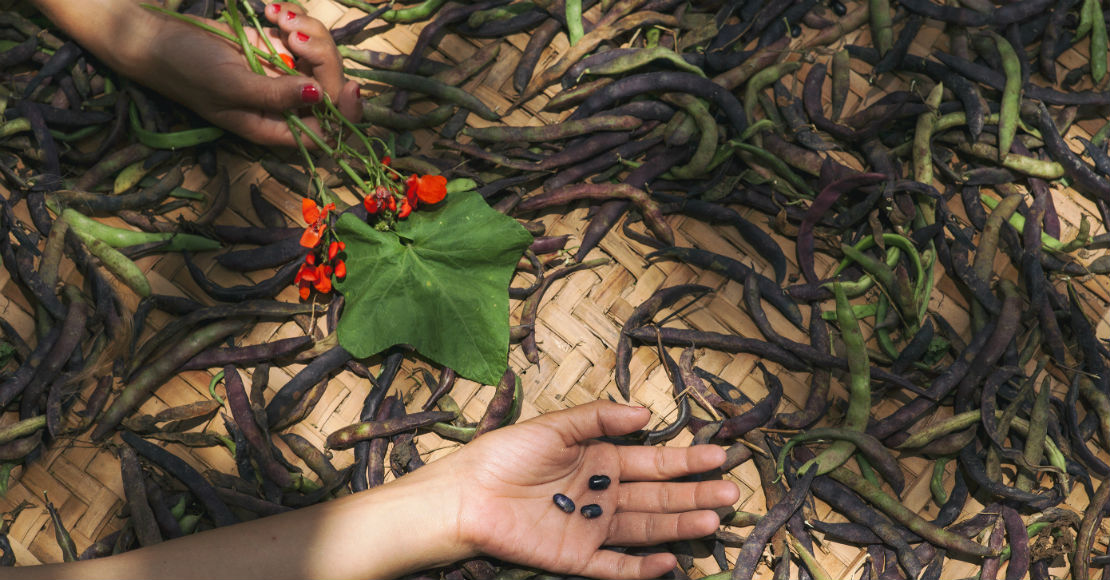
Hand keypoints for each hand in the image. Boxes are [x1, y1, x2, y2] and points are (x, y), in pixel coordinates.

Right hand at [132, 2, 360, 145]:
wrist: (157, 39)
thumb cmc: (187, 71)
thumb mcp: (231, 87)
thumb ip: (276, 96)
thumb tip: (320, 95)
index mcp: (277, 128)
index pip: (329, 130)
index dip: (347, 113)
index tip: (351, 86)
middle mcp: (286, 105)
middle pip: (332, 87)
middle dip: (322, 56)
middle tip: (292, 34)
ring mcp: (283, 75)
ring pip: (322, 57)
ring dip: (309, 31)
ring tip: (278, 18)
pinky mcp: (277, 48)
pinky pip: (306, 35)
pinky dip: (296, 19)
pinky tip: (272, 12)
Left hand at [445, 401, 739, 579]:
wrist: (463, 495)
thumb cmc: (505, 455)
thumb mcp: (555, 426)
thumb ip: (599, 419)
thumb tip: (645, 412)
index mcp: (600, 461)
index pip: (653, 462)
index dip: (687, 460)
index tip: (720, 455)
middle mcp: (603, 495)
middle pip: (658, 497)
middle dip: (695, 494)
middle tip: (732, 493)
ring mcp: (592, 528)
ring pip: (646, 529)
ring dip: (680, 525)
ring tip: (714, 520)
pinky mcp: (576, 557)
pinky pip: (616, 566)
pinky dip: (642, 567)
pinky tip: (671, 560)